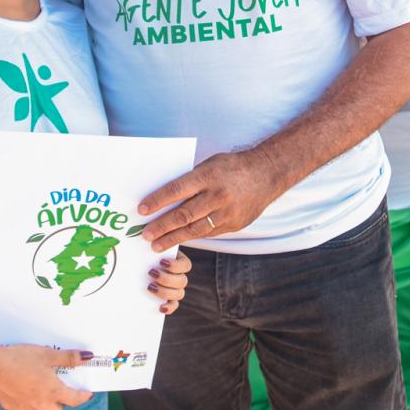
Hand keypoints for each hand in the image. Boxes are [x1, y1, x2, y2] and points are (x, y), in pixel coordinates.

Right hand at [0, 344, 93, 409]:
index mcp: (53, 391)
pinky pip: (26, 407)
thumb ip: (68, 357)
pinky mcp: (12, 407)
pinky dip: (30, 401)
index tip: (87, 394)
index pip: (74, 399)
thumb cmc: (20, 359)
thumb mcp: (48, 354)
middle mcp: (41, 404)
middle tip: (61, 387)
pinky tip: (24, 388)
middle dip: (62, 401)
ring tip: (42, 388)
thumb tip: (87, 357)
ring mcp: (25, 407)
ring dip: (46, 403)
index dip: (83, 396)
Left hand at [140, 150, 284, 250]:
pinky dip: (192, 237)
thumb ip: (191, 180)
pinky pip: (208, 233)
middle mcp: (217, 195)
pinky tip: (179, 240)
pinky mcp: (234, 224)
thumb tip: (166, 197)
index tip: (142, 210)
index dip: (157, 201)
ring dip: (173, 238)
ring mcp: (226, 212)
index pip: (176, 190)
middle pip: (183, 214)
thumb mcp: (210, 164)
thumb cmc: (233, 166)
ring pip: (195, 230)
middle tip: (145, 234)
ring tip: (157, 245)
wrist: (267, 174)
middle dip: (161, 226)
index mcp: (208, 176)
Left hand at [146, 250, 191, 314]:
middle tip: (151, 273)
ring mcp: (175, 289)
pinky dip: (169, 307)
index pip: (185, 266)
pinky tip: (160, 307)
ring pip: (179, 294)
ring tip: (150, 287)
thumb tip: (142, 244)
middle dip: (167, 279)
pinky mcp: (168, 299)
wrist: (136, 266)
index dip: (175, 266)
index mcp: (177, 262)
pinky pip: (173, 305)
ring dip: (165, 292)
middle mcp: (178, 276)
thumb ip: (146, 249)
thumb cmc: (142, 254)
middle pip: (182, 281)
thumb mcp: (145, 250)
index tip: (161, 262)